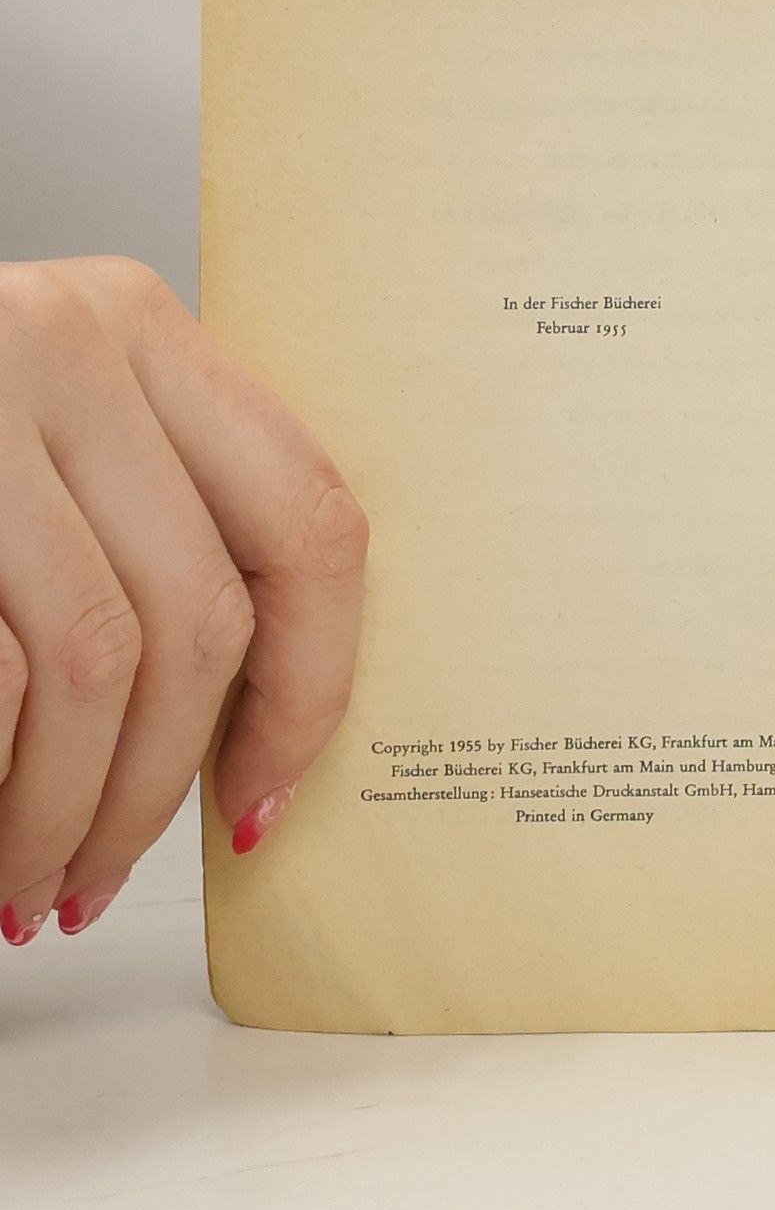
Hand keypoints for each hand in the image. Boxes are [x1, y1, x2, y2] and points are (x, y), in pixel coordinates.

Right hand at [0, 259, 365, 943]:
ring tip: (29, 881)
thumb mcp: (39, 431)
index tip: (263, 791)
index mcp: (143, 328)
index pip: (309, 525)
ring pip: (97, 662)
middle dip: (161, 783)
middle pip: (202, 616)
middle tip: (105, 873)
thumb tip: (253, 721)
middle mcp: (71, 343)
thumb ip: (149, 519)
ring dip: (67, 809)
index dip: (310, 687)